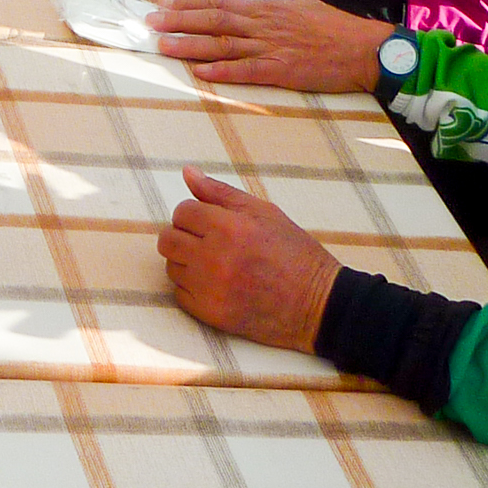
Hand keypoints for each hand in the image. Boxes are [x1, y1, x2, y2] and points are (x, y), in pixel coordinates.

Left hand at [147, 0, 391, 92]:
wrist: (365, 49)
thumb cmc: (335, 28)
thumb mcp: (299, 9)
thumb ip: (271, 12)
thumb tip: (248, 13)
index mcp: (266, 9)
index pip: (219, 3)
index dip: (189, 3)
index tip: (163, 3)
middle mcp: (264, 25)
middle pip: (213, 20)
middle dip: (179, 20)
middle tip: (150, 21)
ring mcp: (272, 48)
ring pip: (223, 44)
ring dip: (190, 45)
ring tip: (163, 45)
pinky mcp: (283, 71)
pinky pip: (247, 71)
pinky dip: (222, 72)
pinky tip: (200, 72)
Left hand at [158, 166, 340, 352]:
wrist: (319, 305)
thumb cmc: (294, 254)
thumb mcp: (264, 212)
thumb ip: (220, 192)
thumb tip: (187, 173)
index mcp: (228, 227)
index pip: (182, 212)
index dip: (195, 215)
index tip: (210, 223)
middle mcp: (214, 258)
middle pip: (168, 240)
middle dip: (183, 236)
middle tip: (207, 242)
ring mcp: (210, 289)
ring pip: (172, 268)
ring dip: (187, 263)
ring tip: (216, 264)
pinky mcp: (211, 315)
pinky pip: (180, 295)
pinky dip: (193, 289)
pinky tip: (217, 285)